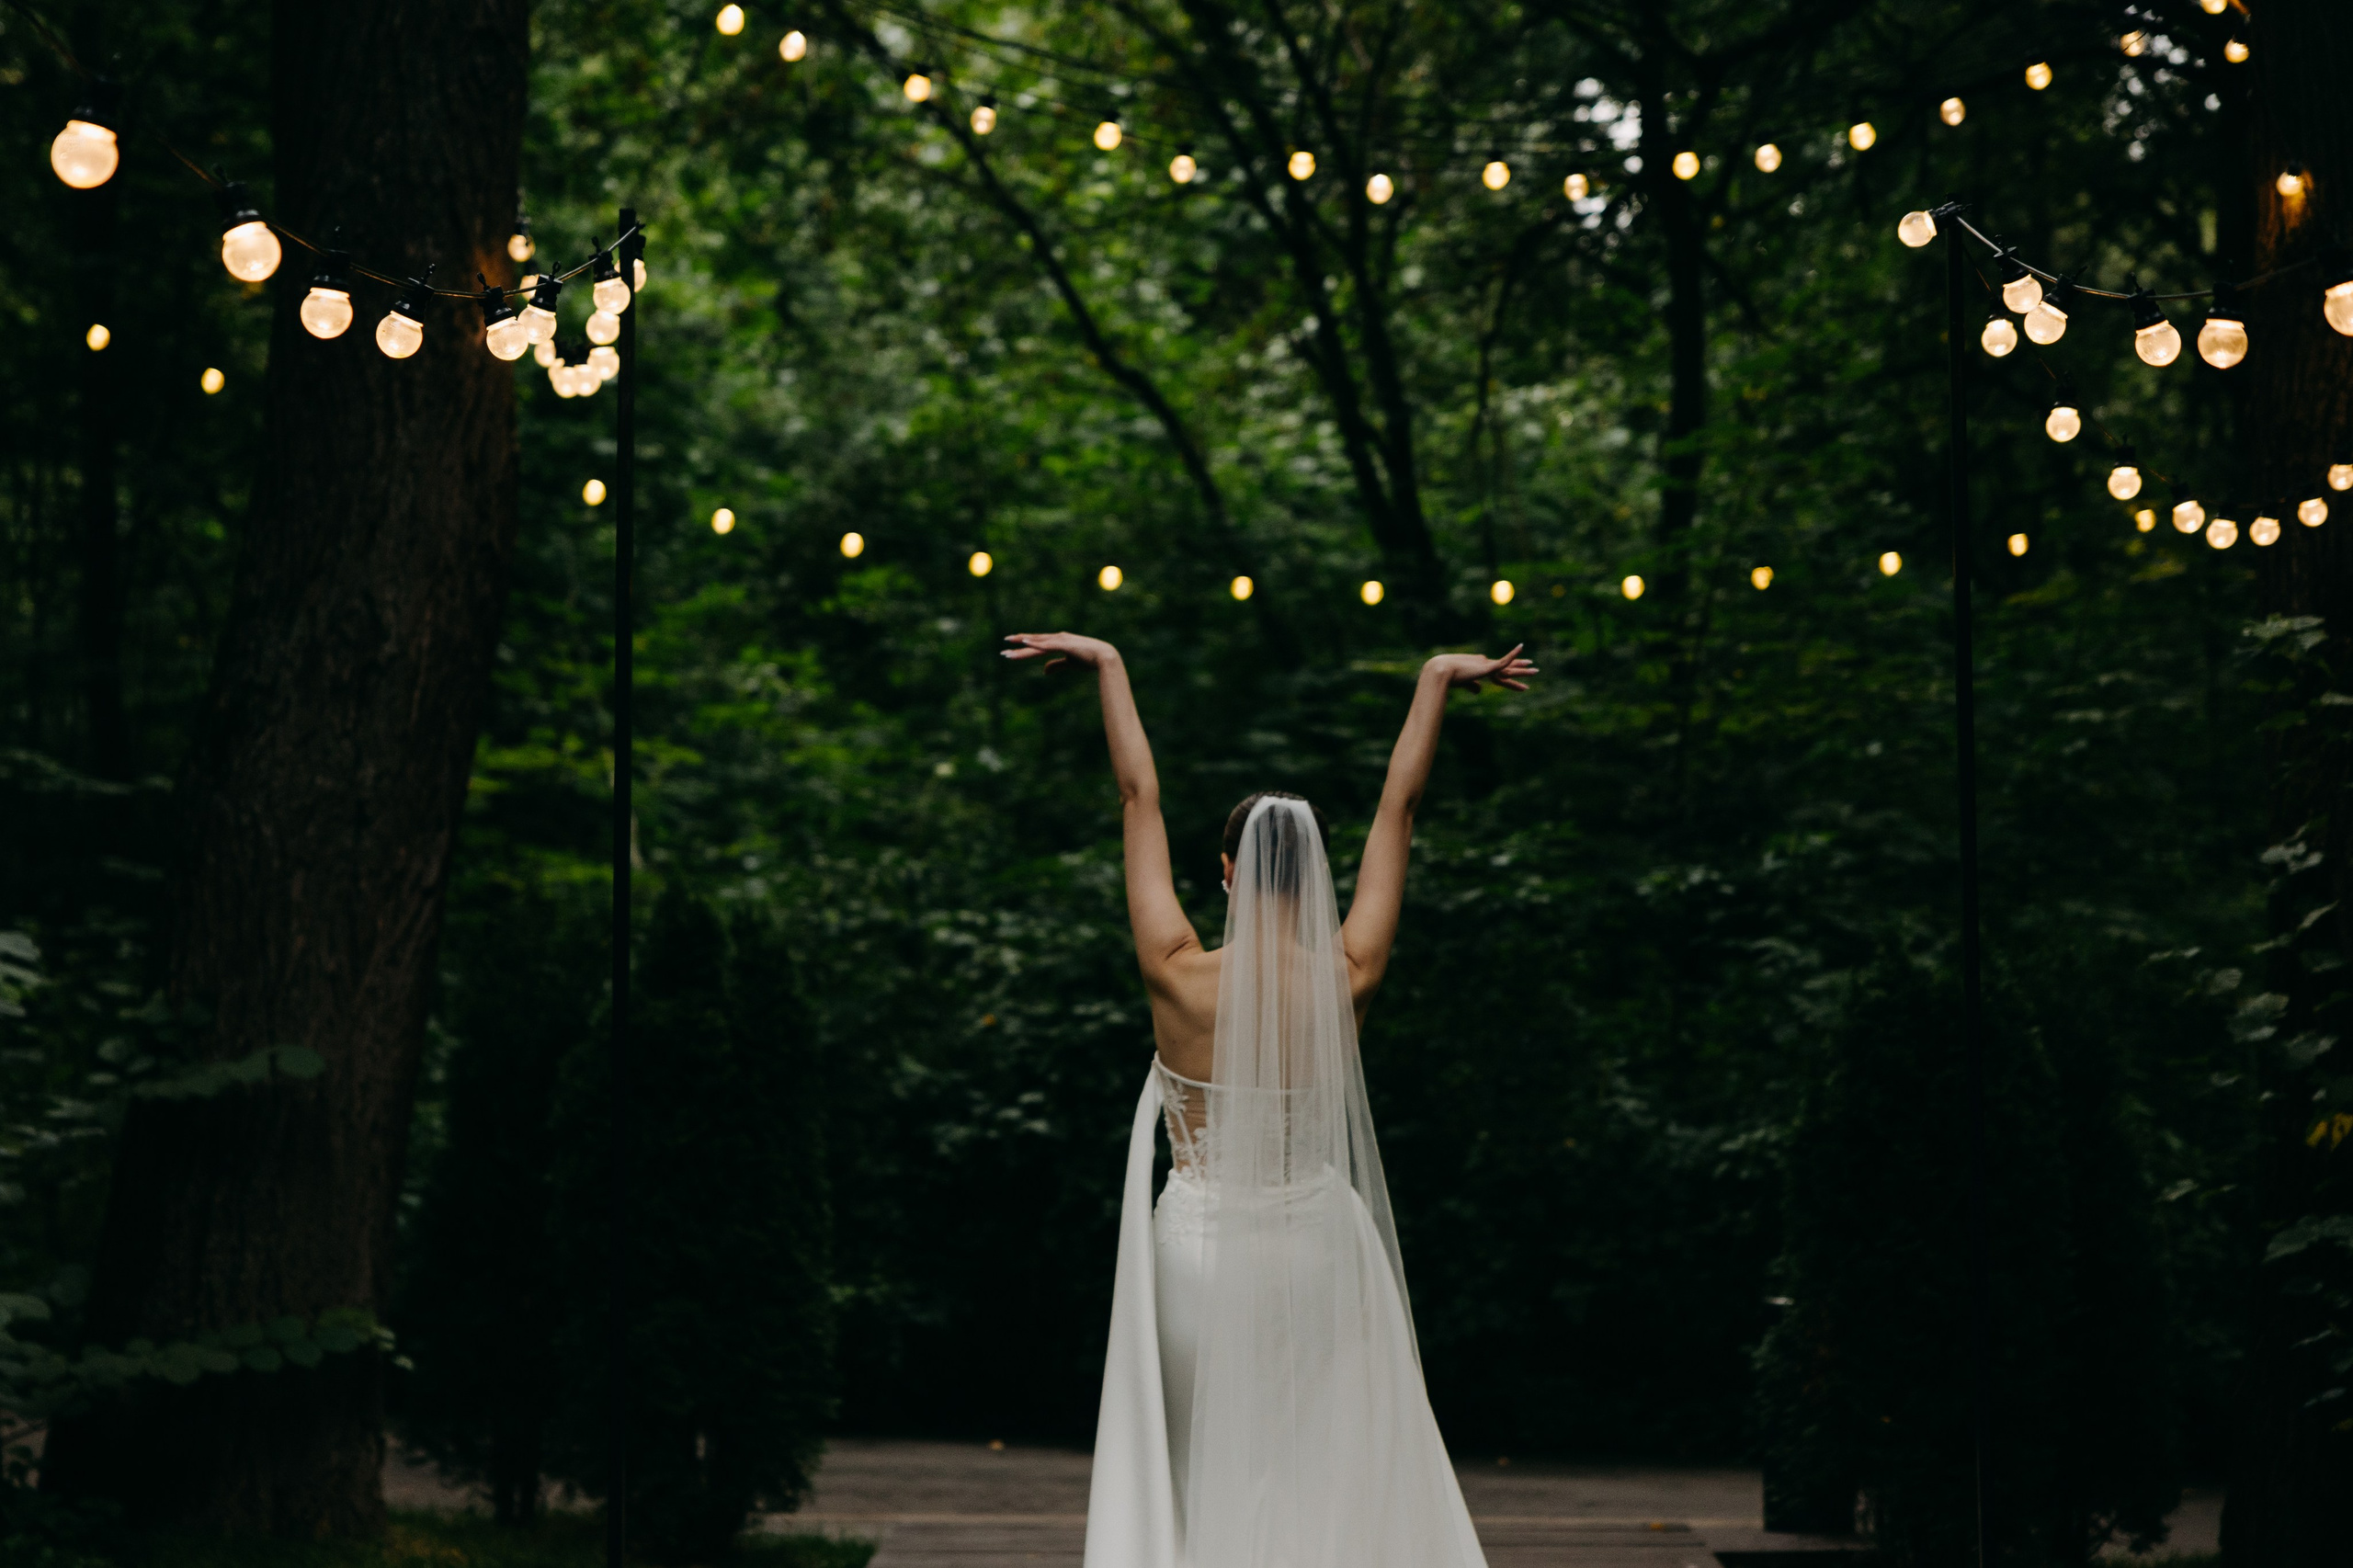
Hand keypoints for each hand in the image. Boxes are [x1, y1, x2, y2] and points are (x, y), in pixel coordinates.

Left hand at [1002, 632, 1120, 671]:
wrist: (1105, 657)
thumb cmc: (1089, 659)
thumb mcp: (1069, 664)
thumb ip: (1056, 665)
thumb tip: (1043, 671)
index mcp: (1058, 642)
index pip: (1037, 644)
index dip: (1024, 646)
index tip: (1011, 648)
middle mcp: (1057, 638)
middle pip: (1034, 642)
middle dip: (1018, 644)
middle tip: (1003, 647)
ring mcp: (1061, 640)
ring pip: (1038, 643)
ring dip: (1023, 646)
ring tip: (1009, 648)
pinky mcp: (1065, 645)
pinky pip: (1047, 644)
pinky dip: (1036, 643)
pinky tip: (1026, 642)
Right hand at [1425, 645, 1536, 692]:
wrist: (1440, 671)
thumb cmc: (1447, 678)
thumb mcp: (1463, 683)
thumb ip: (1472, 686)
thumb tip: (1480, 690)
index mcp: (1479, 667)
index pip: (1497, 672)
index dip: (1507, 676)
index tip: (1515, 675)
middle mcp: (1484, 663)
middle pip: (1506, 668)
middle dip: (1519, 669)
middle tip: (1533, 668)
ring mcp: (1486, 665)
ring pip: (1508, 668)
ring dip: (1522, 670)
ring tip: (1536, 670)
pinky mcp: (1486, 667)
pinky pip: (1503, 662)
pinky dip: (1513, 656)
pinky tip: (1521, 649)